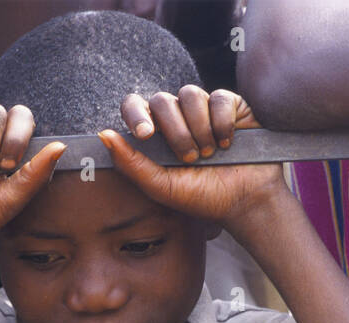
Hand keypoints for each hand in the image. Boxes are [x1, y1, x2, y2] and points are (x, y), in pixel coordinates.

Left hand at [101, 86, 282, 225]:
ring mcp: (203, 108)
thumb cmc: (201, 197)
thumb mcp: (161, 187)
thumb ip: (131, 164)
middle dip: (176, 132)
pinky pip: (219, 97)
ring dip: (199, 128)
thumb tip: (103, 135)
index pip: (134, 106)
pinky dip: (222, 122)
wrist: (244, 201)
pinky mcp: (231, 104)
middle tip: (191, 159)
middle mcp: (178, 116)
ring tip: (210, 153)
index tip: (146, 135)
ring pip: (190, 94)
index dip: (136, 114)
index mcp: (156, 133)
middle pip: (162, 100)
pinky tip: (228, 143)